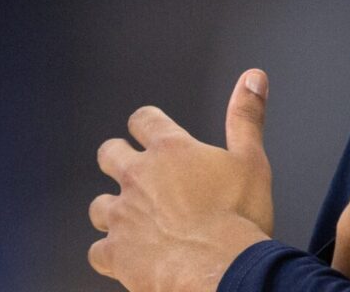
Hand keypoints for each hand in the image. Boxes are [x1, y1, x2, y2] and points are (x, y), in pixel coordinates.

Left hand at [88, 71, 276, 291]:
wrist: (224, 271)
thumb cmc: (240, 220)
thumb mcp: (252, 161)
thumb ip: (246, 117)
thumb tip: (252, 79)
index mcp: (170, 151)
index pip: (143, 120)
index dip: (145, 124)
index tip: (147, 130)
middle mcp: (138, 177)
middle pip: (109, 154)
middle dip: (116, 158)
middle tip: (130, 170)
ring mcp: (123, 215)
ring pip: (99, 205)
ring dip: (111, 210)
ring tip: (127, 218)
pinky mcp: (116, 252)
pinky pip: (97, 251)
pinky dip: (108, 254)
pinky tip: (121, 257)